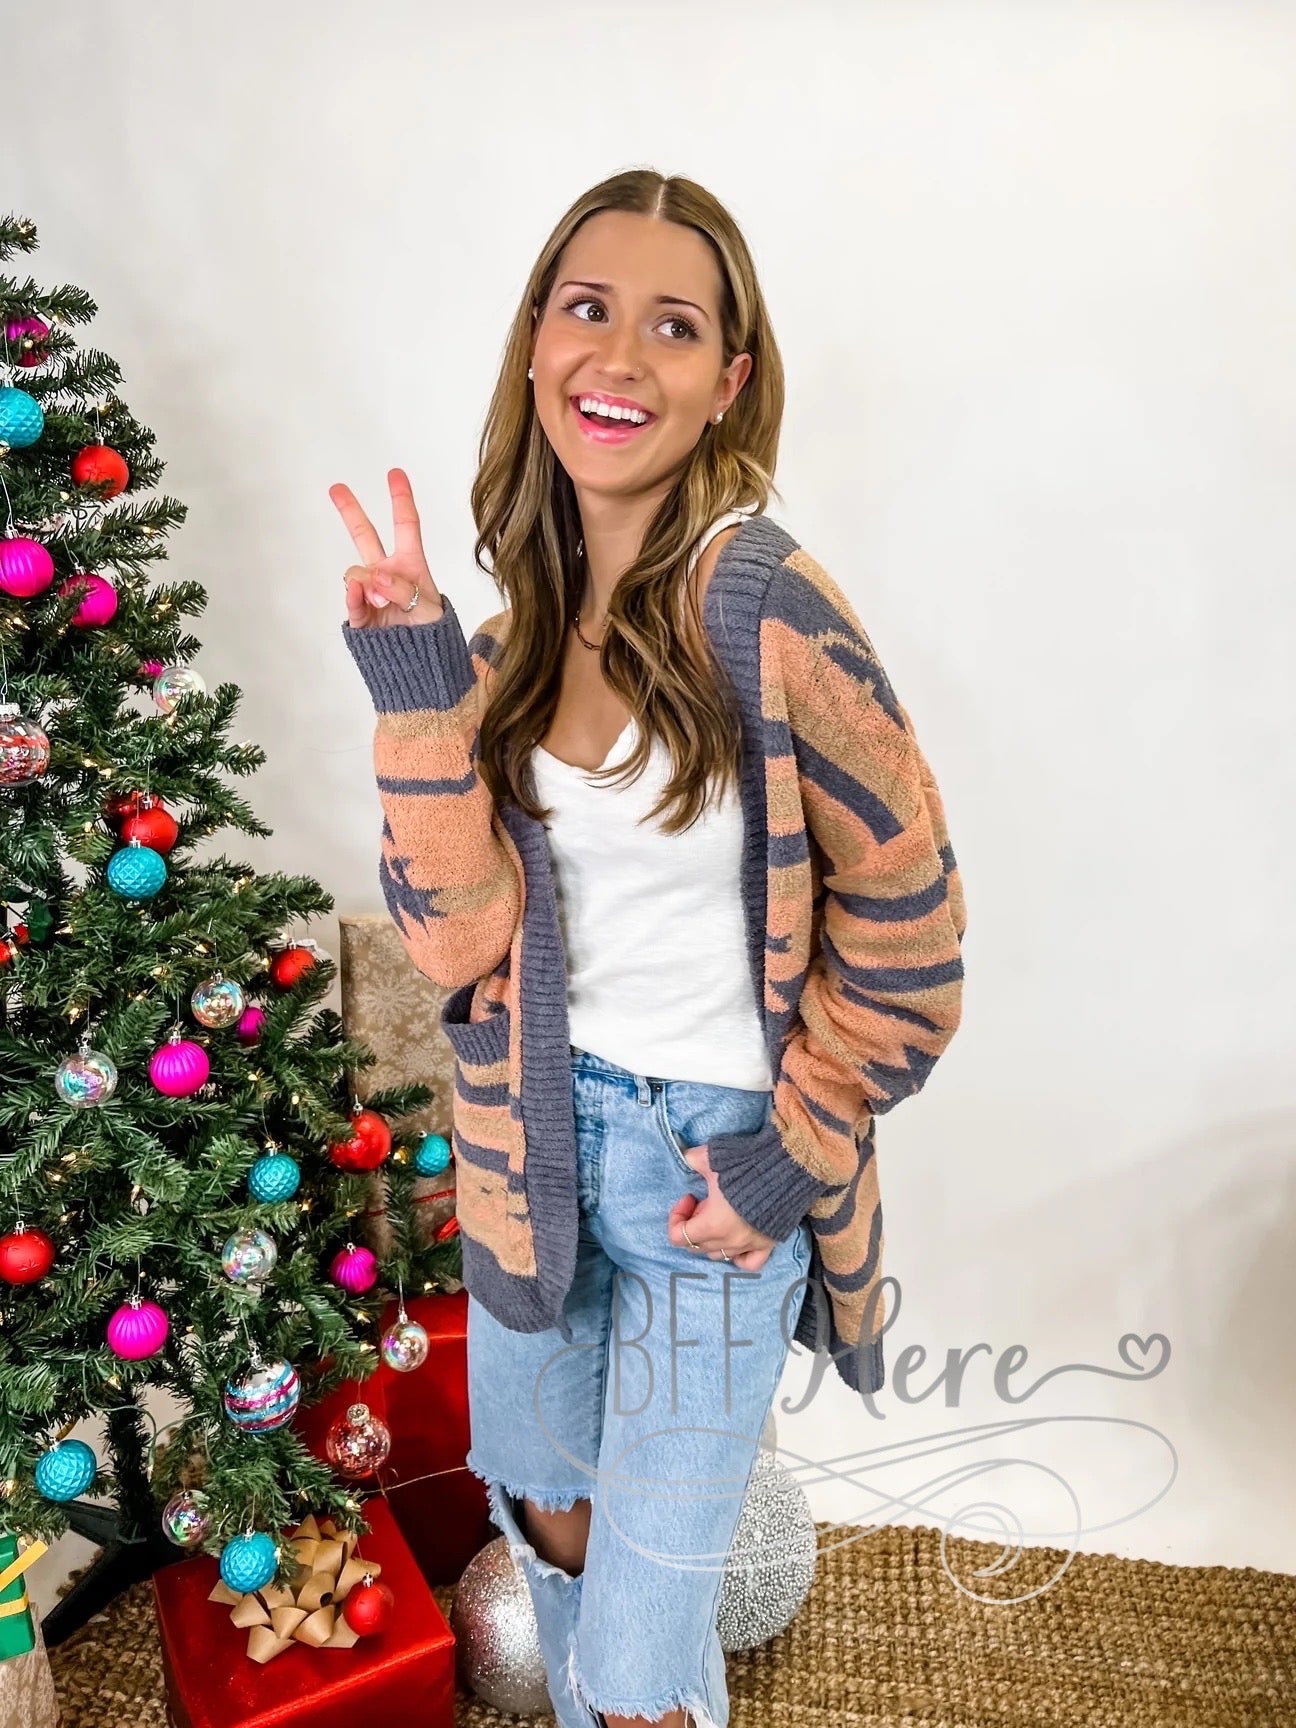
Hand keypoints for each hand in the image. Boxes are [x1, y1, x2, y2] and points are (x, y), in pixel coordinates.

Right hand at [330, 467, 444, 627]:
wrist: (419, 665)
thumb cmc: (431, 635)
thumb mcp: (429, 610)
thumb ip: (404, 591)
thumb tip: (375, 578)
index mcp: (411, 565)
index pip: (406, 526)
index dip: (401, 499)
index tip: (395, 474)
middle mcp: (388, 573)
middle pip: (365, 536)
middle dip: (350, 511)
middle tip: (336, 488)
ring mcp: (371, 591)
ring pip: (357, 572)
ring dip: (369, 584)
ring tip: (384, 603)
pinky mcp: (359, 613)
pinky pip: (351, 598)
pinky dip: (355, 596)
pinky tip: (359, 595)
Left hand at [666, 1144, 777, 1269]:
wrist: (786, 1169)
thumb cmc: (746, 1164)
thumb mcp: (712, 1157)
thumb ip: (693, 1159)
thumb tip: (686, 1158)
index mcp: (712, 1224)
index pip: (677, 1236)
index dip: (677, 1216)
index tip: (689, 1197)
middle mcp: (729, 1240)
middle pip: (697, 1245)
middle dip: (694, 1225)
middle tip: (704, 1203)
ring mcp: (749, 1245)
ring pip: (719, 1254)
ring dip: (712, 1238)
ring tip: (719, 1216)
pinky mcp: (767, 1244)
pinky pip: (749, 1263)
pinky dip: (738, 1256)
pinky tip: (736, 1241)